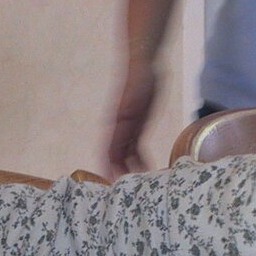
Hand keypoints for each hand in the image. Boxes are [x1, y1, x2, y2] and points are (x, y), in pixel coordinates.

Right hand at [104, 59, 158, 176]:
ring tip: (136, 183)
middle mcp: (120, 126)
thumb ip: (130, 105)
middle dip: (117, 171)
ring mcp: (128, 126)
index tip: (112, 179)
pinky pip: (136, 146)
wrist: (144, 66)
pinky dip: (139, 158)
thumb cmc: (141, 77)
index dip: (110, 165)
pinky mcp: (138, 124)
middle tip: (123, 190)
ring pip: (125, 153)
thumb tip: (123, 116)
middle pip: (115, 154)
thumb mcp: (138, 91)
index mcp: (118, 120)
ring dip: (128, 168)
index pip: (110, 148)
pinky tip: (145, 167)